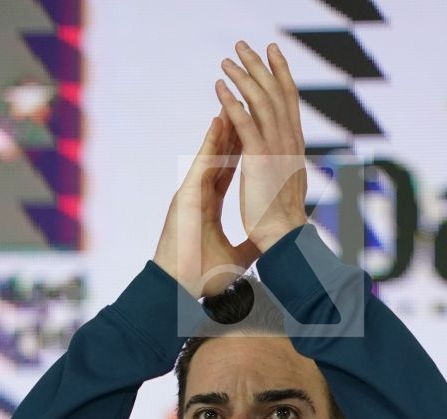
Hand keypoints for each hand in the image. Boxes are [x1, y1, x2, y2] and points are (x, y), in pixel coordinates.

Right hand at [153, 105, 258, 297]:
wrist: (178, 289)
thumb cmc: (201, 279)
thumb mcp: (236, 259)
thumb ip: (250, 245)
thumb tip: (268, 243)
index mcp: (210, 207)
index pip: (228, 172)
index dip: (240, 152)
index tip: (253, 134)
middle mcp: (200, 194)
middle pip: (220, 156)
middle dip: (233, 131)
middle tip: (246, 106)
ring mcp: (192, 192)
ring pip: (211, 153)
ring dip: (223, 128)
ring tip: (234, 102)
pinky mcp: (186, 194)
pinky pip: (202, 161)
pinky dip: (211, 141)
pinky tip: (219, 120)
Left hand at [216, 41, 307, 254]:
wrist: (285, 238)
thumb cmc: (286, 223)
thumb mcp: (289, 190)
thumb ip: (287, 172)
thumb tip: (287, 168)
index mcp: (295, 147)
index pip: (289, 102)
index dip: (281, 76)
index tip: (273, 55)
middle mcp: (289, 141)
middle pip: (276, 93)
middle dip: (262, 66)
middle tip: (246, 45)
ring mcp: (276, 148)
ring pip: (261, 101)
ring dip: (244, 77)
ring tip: (227, 60)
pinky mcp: (260, 157)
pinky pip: (245, 122)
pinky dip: (232, 102)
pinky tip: (220, 87)